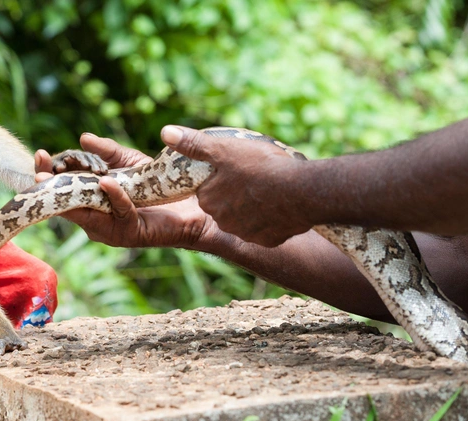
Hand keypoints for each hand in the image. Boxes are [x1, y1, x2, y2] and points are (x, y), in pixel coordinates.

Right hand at [34, 133, 215, 248]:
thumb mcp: (128, 162)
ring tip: (59, 173)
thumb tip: (84, 137)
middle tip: (39, 169)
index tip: (40, 155)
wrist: (191, 207)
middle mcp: (95, 216)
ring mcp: (109, 228)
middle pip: (64, 202)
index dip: (49, 173)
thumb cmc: (158, 185)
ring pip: (85, 210)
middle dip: (49, 185)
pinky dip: (112, 196)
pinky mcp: (129, 233)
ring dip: (71, 191)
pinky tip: (107, 181)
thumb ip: (107, 151)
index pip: (62, 186)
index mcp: (91, 199)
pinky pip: (118, 212)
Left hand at [161, 125, 312, 246]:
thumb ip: (193, 144)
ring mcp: (246, 233)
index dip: (220, 177)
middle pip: (225, 205)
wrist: (301, 192)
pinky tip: (281, 206)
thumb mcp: (223, 149)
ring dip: (254, 207)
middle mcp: (223, 221)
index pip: (207, 189)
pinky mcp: (268, 240)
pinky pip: (266, 230)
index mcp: (209, 199)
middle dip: (236, 193)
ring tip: (270, 189)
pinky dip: (272, 220)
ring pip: (246, 218)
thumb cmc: (261, 167)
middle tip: (255, 177)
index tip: (235, 168)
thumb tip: (165, 132)